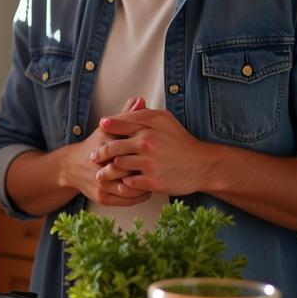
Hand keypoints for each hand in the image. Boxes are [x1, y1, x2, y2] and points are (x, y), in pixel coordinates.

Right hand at [59, 97, 151, 206]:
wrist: (73, 167)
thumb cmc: (96, 146)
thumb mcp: (107, 129)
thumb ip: (125, 116)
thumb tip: (140, 99)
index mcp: (104, 148)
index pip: (130, 150)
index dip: (146, 151)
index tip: (160, 149)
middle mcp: (100, 168)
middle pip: (130, 170)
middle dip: (147, 169)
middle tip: (164, 167)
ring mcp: (101, 185)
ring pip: (130, 188)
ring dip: (145, 185)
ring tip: (157, 179)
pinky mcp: (102, 198)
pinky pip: (126, 200)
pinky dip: (139, 196)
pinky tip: (148, 190)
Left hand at [93, 107, 207, 196]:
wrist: (203, 165)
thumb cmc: (180, 140)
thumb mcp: (163, 119)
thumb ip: (138, 114)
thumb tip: (112, 117)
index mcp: (147, 128)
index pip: (115, 126)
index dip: (104, 130)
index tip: (99, 133)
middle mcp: (147, 145)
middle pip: (111, 148)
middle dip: (99, 153)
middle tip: (93, 157)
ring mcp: (149, 164)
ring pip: (117, 166)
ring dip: (108, 170)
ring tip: (102, 172)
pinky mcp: (153, 182)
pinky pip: (128, 183)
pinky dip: (123, 183)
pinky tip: (122, 181)